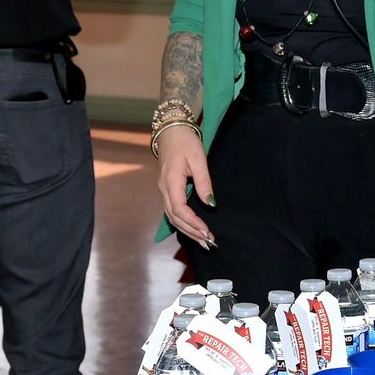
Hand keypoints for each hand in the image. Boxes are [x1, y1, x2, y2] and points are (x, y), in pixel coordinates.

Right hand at [155, 125, 214, 248]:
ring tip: (203, 241)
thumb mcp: (198, 159)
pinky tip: (193, 229)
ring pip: (172, 216)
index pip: (179, 209)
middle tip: (208, 242)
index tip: (207, 231)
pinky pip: (173, 210)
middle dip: (191, 232)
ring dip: (187, 230)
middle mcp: (164, 189)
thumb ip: (204, 182)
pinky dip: (183, 222)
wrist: (171, 131)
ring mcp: (164, 190)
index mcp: (171, 181)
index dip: (192, 223)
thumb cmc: (185, 142)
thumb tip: (210, 203)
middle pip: (175, 217)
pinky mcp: (167, 189)